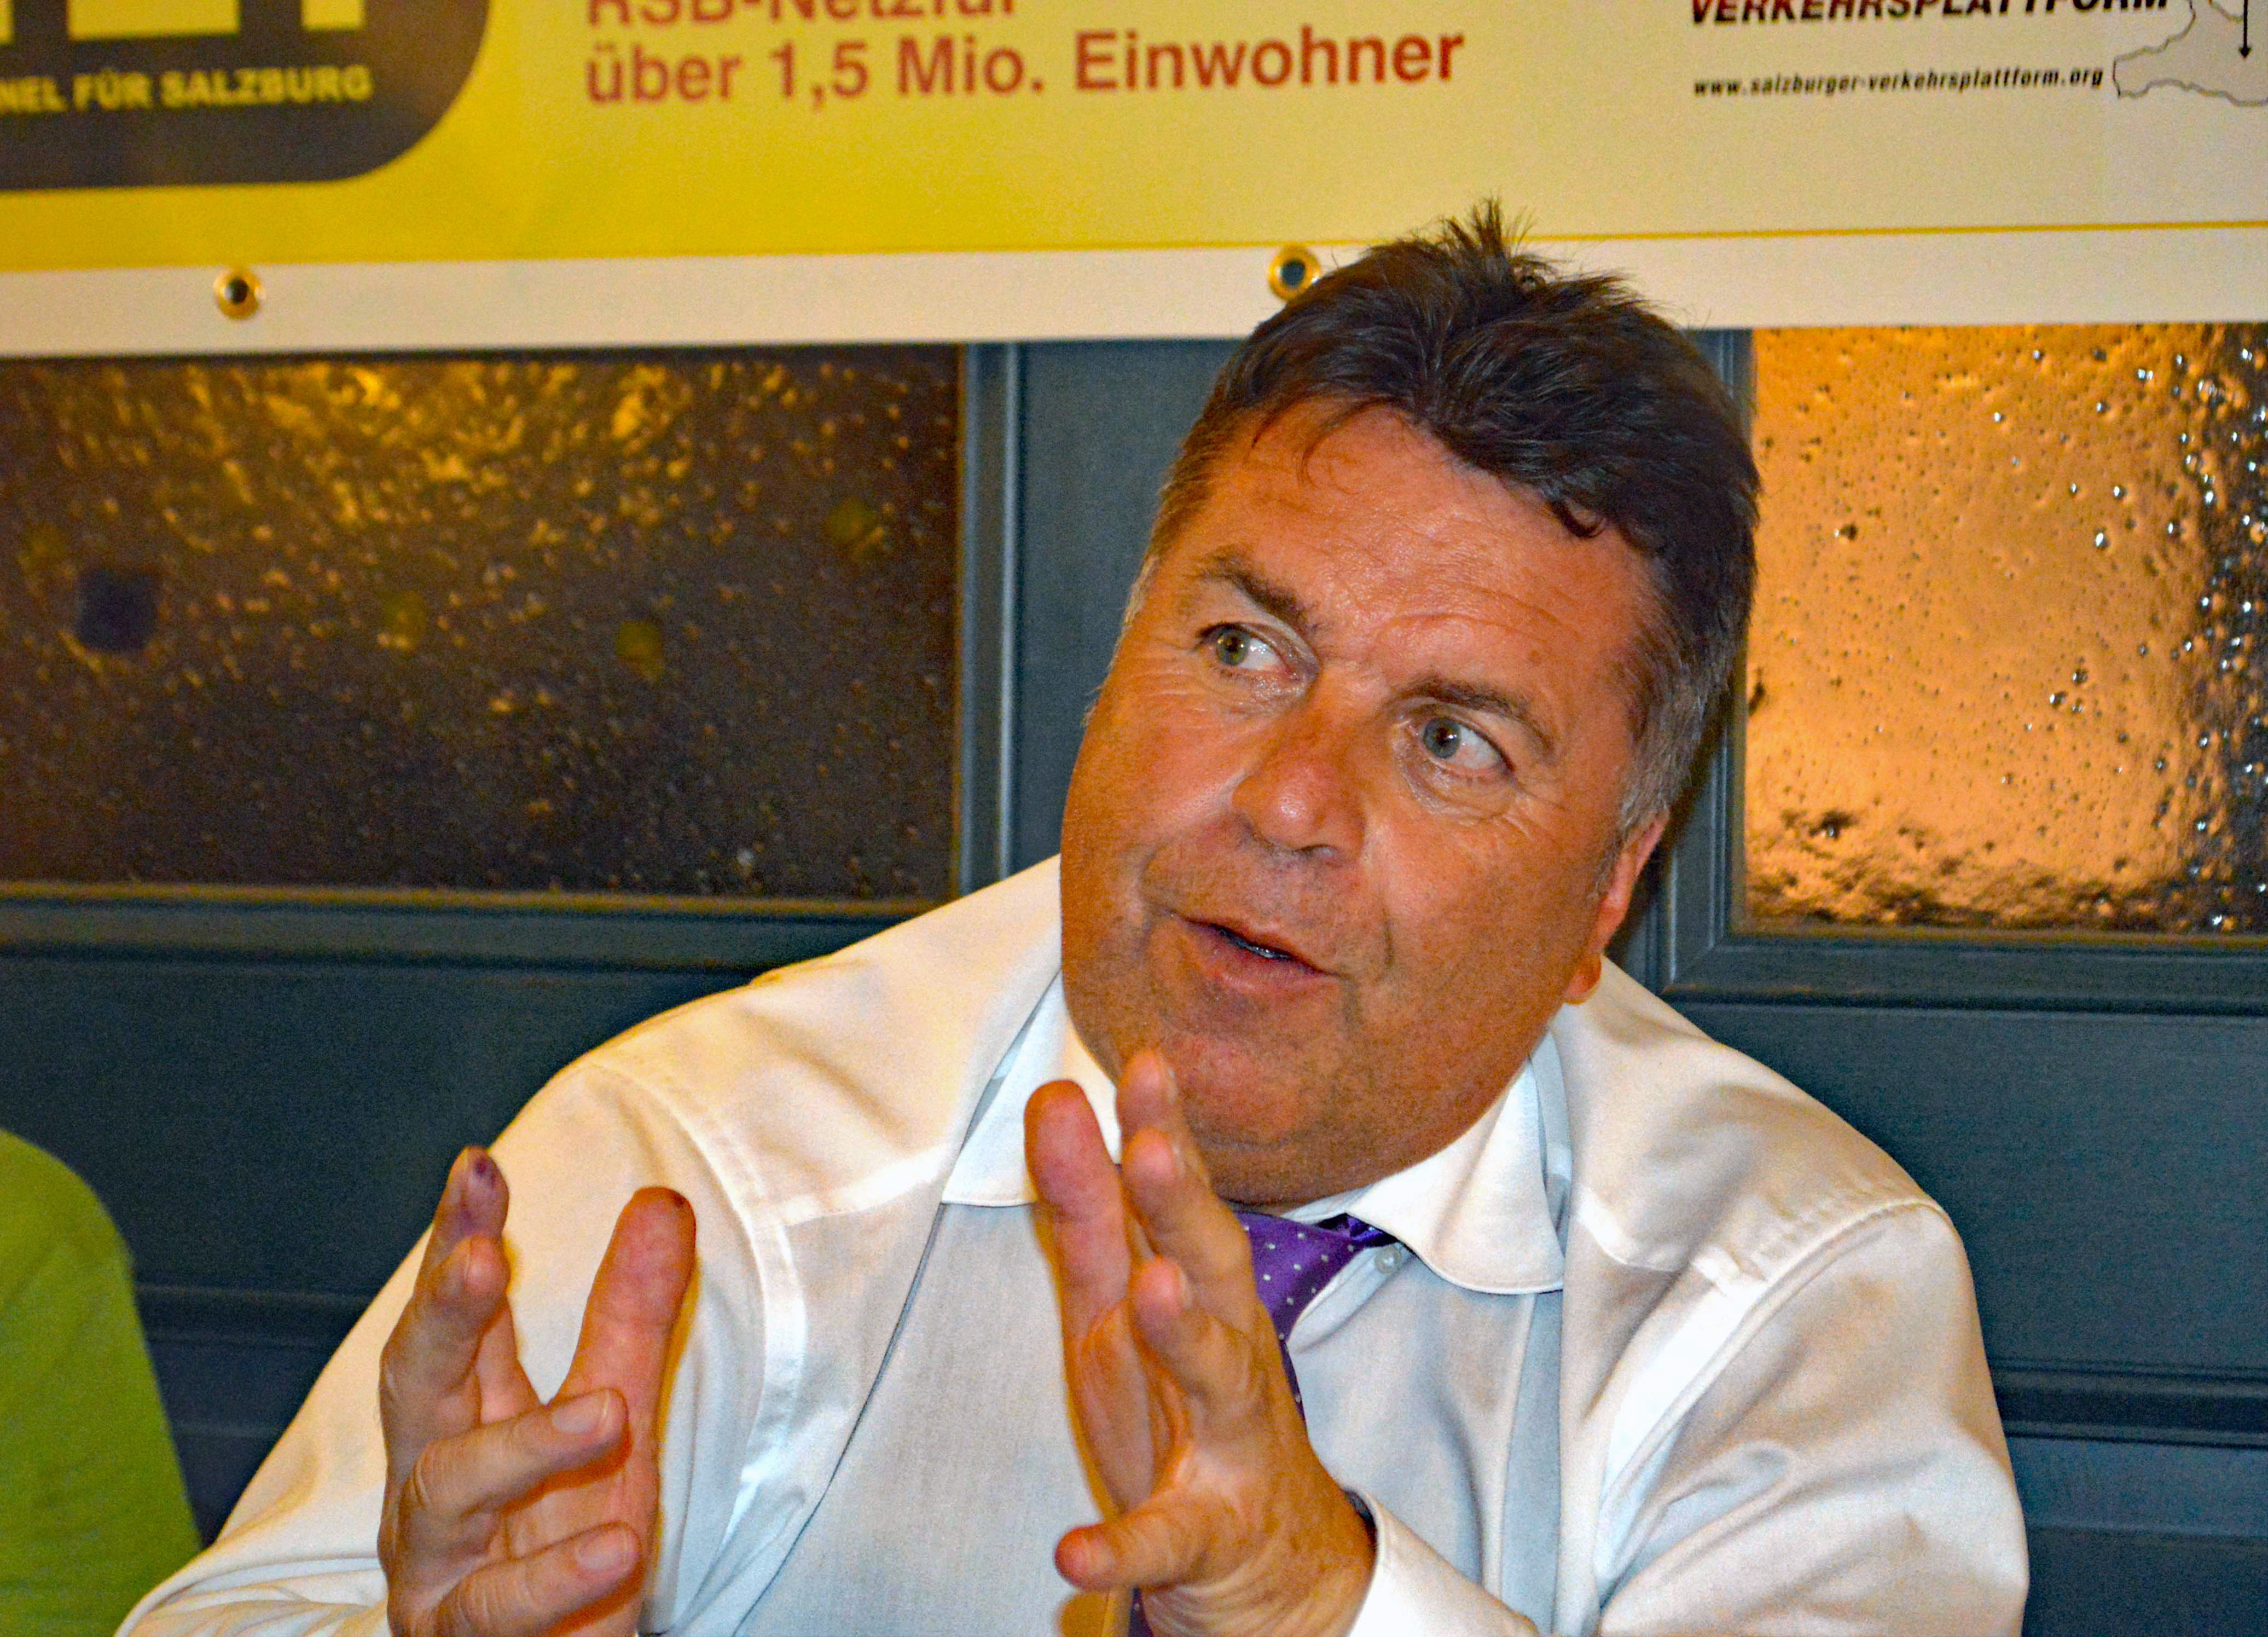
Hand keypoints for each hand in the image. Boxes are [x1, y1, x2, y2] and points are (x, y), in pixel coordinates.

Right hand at [376, 1147, 695, 1636]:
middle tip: (480, 1253)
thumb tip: (661, 1201)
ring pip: (449, 1491)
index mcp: (464, 1418)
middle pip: (416, 1383)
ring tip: (608, 1411)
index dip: (455, 1240)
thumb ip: (630, 1321)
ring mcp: (435, 1564)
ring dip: (526, 1446)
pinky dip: (552, 1576)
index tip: (476, 1164)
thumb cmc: (569, 1547)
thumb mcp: (616, 1423)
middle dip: (442, 1314)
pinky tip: (615, 1545)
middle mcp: (432, 1482)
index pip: (456, 1317)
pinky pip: (494, 1608)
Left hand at [1024, 1053, 1373, 1636]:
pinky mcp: (1204, 1535)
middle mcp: (1230, 1353)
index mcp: (1203, 1292)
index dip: (1166, 1130)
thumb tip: (1056, 1094)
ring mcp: (1226, 1445)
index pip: (1185, 1198)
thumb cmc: (1187, 1408)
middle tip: (1150, 1147)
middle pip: (1215, 1269)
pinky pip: (1164, 1540)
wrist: (1269, 1564)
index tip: (1147, 1061)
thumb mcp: (1122, 1302)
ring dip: (1185, 1337)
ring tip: (1152, 1292)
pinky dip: (1122, 1547)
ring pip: (1215, 1384)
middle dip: (1184, 1207)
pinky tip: (1074, 1551)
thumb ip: (1088, 1206)